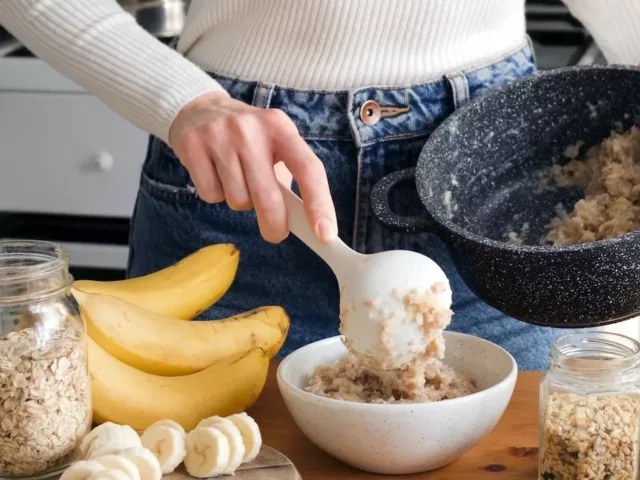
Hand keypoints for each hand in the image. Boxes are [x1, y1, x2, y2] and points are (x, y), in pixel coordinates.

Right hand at [168, 91, 337, 243]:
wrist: (200, 109)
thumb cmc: (248, 137)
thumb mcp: (275, 144)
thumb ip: (289, 177)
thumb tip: (303, 221)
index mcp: (280, 127)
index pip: (308, 168)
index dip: (319, 203)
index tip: (325, 234)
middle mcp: (250, 129)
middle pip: (268, 197)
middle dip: (275, 225)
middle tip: (275, 233)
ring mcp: (219, 136)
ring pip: (238, 200)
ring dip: (241, 202)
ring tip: (236, 179)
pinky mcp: (192, 146)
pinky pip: (211, 195)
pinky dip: (216, 195)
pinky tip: (216, 174)